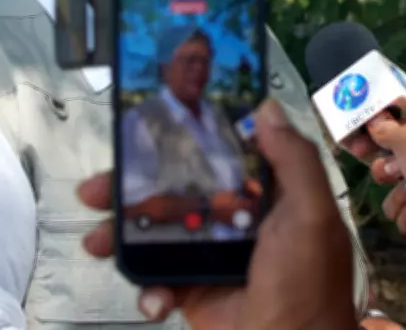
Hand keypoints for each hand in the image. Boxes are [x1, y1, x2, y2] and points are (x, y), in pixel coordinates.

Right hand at [77, 99, 357, 329]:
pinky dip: (147, 288)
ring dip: (119, 233)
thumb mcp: (311, 214)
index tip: (141, 124)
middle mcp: (229, 216)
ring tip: (96, 241)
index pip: (215, 153)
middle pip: (170, 189)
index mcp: (260, 193)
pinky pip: (156, 279)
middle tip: (94, 188)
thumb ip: (294, 160)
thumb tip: (266, 107)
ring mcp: (205, 253)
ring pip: (153, 231)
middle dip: (128, 186)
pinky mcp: (190, 288)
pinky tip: (153, 299)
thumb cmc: (305, 280)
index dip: (178, 138)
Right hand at [365, 114, 405, 241]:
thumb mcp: (405, 138)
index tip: (356, 148)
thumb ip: (384, 129)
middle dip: (386, 174)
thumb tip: (373, 119)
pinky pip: (404, 221)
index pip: (384, 140)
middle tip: (396, 173)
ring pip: (391, 200)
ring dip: (403, 197)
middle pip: (383, 172)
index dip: (368, 144)